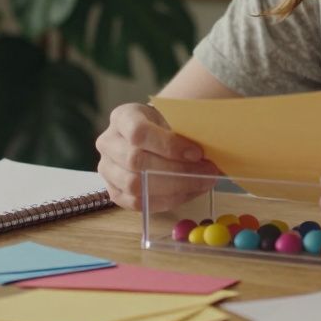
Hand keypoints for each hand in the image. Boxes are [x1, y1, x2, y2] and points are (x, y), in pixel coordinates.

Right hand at [95, 102, 219, 210]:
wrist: (153, 136)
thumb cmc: (166, 126)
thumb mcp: (174, 118)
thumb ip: (187, 131)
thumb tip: (213, 150)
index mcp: (122, 117)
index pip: (138, 133)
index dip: (168, 145)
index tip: (198, 152)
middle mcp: (108, 142)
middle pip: (136, 162)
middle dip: (177, 171)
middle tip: (208, 172)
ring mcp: (107, 169)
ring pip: (135, 185)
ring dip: (174, 188)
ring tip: (201, 183)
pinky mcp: (114, 192)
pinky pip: (137, 203)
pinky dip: (166, 200)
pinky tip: (188, 192)